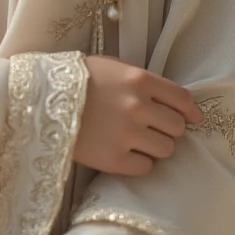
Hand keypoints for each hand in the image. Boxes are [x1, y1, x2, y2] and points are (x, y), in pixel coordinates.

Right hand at [73, 54, 204, 176]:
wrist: (42, 99)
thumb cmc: (79, 79)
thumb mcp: (113, 67)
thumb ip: (143, 81)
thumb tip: (176, 101)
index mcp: (139, 80)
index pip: (182, 99)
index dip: (190, 111)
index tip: (193, 118)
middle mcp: (138, 106)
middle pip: (177, 127)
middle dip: (168, 128)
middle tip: (153, 127)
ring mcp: (127, 134)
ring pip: (166, 150)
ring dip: (156, 146)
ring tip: (138, 140)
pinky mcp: (115, 159)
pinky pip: (145, 167)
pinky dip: (139, 161)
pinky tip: (125, 151)